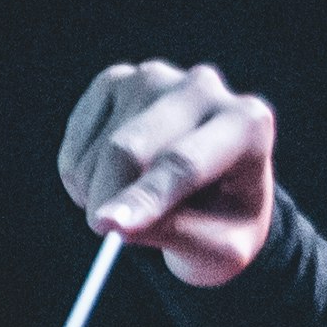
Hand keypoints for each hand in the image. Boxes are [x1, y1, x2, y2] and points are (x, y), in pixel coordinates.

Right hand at [61, 60, 280, 285]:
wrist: (214, 191)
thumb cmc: (224, 225)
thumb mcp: (219, 249)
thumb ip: (175, 234)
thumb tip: (113, 222)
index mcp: (248, 124)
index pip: (185, 163)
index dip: (145, 197)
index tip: (111, 227)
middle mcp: (204, 88)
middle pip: (132, 147)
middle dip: (109, 197)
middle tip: (105, 231)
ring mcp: (157, 78)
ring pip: (100, 147)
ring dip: (97, 192)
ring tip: (131, 208)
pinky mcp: (117, 81)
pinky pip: (78, 138)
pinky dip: (80, 174)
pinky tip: (113, 182)